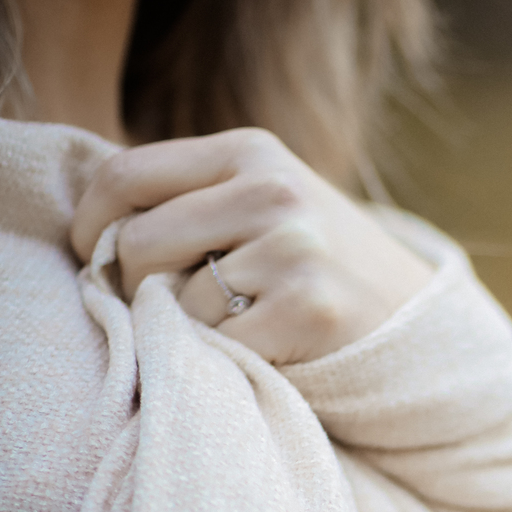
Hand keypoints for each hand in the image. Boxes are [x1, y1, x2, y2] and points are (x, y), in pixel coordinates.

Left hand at [69, 128, 433, 364]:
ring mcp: (294, 249)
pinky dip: (230, 360)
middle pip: (141, 244)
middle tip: (169, 311)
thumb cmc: (323, 272)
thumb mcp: (269, 205)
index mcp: (252, 152)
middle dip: (140, 289)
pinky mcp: (308, 308)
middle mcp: (273, 190)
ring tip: (244, 328)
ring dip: (196, 331)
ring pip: (180, 303)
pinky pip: (220, 344)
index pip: (127, 174)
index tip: (93, 256)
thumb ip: (197, 199)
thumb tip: (102, 232)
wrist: (419, 326)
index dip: (92, 223)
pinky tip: (268, 350)